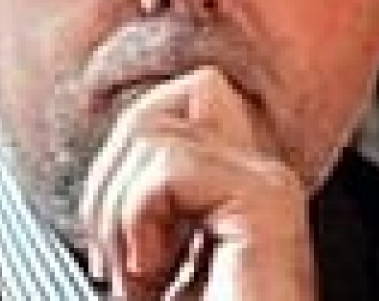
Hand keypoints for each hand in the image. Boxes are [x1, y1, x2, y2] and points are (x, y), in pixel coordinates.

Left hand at [78, 68, 315, 299]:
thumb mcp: (142, 260)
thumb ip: (141, 200)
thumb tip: (110, 145)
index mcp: (229, 194)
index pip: (170, 105)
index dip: (119, 163)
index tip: (116, 251)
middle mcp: (258, 182)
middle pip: (166, 100)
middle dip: (113, 176)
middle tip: (123, 263)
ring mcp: (268, 188)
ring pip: (157, 128)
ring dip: (119, 212)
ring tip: (142, 277)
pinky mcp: (266, 202)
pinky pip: (170, 164)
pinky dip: (137, 221)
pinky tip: (156, 276)